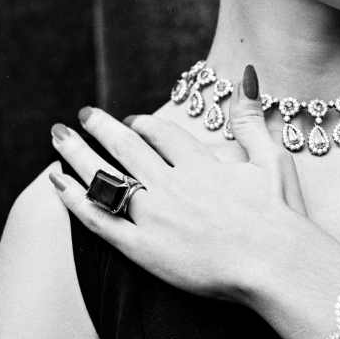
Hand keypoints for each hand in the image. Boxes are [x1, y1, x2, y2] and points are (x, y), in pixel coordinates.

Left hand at [47, 64, 307, 303]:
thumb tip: (244, 75)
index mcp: (200, 163)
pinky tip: (57, 179)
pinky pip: (99, 218)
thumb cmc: (281, 214)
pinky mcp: (143, 249)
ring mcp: (154, 215)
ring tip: (58, 136)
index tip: (132, 120)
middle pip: (127, 147)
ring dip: (78, 152)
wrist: (275, 263)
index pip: (162, 134)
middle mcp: (172, 183)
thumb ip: (251, 118)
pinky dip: (74, 196)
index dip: (143, 124)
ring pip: (106, 176)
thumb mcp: (272, 157)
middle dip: (101, 126)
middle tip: (82, 115)